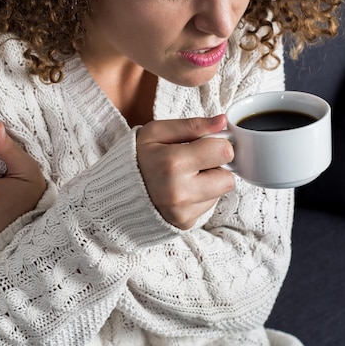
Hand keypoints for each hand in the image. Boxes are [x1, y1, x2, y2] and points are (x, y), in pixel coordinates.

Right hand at [136, 115, 234, 229]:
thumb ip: (192, 125)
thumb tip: (222, 121)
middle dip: (216, 167)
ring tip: (183, 177)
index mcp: (173, 163)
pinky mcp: (184, 223)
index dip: (217, 144)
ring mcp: (182, 211)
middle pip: (228, 178)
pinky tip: (181, 190)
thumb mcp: (157, 132)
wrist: (115, 191)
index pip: (224, 151)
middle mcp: (179, 191)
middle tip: (193, 162)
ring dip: (208, 182)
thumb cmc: (138, 157)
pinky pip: (209, 206)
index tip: (204, 144)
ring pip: (220, 193)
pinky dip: (200, 196)